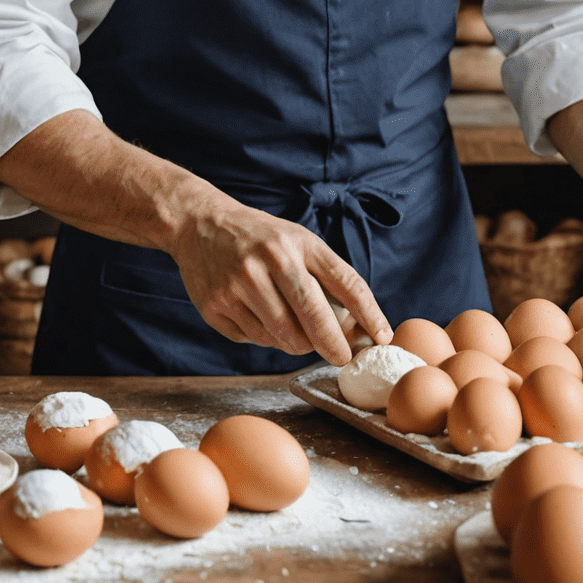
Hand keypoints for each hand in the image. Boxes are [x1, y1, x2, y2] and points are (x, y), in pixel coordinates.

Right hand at [168, 196, 391, 364]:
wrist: (201, 224)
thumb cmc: (262, 239)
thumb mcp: (298, 243)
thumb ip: (327, 279)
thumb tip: (357, 329)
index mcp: (297, 243)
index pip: (345, 282)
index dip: (368, 314)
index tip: (382, 337)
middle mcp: (269, 260)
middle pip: (312, 318)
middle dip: (333, 346)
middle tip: (342, 357)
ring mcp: (238, 284)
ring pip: (282, 337)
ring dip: (297, 343)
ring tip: (296, 332)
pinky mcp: (216, 306)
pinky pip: (253, 339)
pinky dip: (265, 337)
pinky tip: (260, 317)